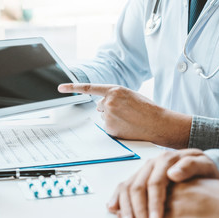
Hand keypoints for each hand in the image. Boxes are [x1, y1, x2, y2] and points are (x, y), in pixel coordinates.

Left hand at [58, 83, 191, 148]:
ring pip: (104, 117)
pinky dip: (115, 128)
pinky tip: (126, 127)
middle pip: (100, 106)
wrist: (157, 123)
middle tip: (125, 112)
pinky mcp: (110, 129)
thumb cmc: (147, 108)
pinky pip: (107, 127)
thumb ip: (114, 96)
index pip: (89, 88)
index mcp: (114, 90)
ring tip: (129, 119)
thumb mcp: (130, 95)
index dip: (73, 87)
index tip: (60, 87)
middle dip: (108, 108)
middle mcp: (108, 102)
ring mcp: (108, 116)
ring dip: (112, 118)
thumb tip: (100, 106)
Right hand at [106, 149, 218, 217]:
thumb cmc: (203, 169)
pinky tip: (114, 208)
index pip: (154, 183)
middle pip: (138, 187)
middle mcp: (151, 163)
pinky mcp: (140, 176)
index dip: (153, 204)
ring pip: (128, 187)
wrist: (200, 166)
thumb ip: (191, 166)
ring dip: (126, 207)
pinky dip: (117, 198)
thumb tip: (173, 174)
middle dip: (139, 210)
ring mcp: (144, 170)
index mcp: (166, 159)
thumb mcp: (204, 165)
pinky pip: (124, 186)